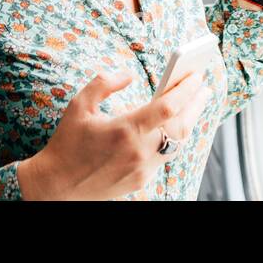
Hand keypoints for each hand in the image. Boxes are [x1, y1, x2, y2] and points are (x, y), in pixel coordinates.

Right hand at [16, 70, 211, 199]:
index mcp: (124, 130)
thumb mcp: (79, 106)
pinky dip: (174, 138)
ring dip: (188, 121)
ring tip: (195, 104)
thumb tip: (127, 75)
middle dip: (196, 103)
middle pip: (180, 125)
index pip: (168, 107)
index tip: (195, 75)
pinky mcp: (141, 179)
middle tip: (204, 87)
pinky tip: (174, 125)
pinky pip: (165, 155)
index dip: (185, 89)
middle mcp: (138, 151)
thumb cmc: (67, 143)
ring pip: (176, 142)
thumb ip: (103, 84)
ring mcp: (142, 168)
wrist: (58, 187)